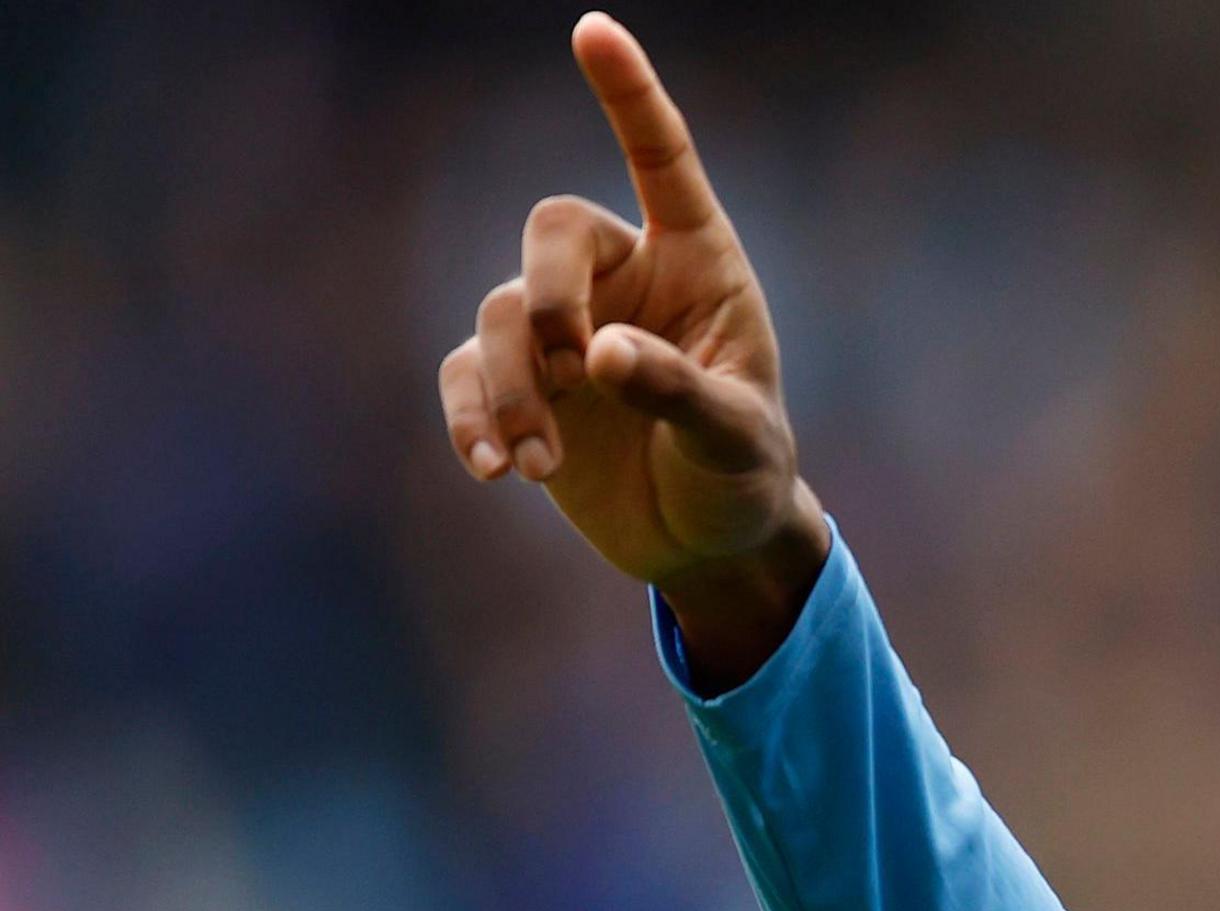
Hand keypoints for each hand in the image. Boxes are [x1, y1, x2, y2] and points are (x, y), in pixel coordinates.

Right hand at [435, 12, 823, 681]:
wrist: (706, 539)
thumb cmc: (743, 473)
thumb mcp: (735, 438)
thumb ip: (678, 389)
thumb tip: (595, 353)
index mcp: (698, 264)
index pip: (660, 161)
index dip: (628, 96)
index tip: (593, 31)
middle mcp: (622, 279)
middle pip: (551, 231)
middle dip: (546, 290)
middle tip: (567, 362)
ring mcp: (561, 330)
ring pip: (500, 313)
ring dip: (509, 387)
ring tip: (538, 465)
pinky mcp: (517, 385)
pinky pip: (465, 375)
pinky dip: (469, 416)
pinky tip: (492, 470)